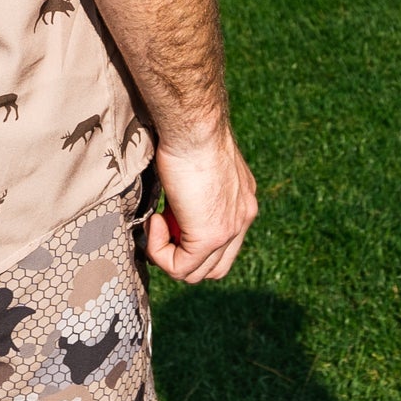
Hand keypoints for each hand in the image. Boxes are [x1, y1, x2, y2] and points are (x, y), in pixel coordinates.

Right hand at [143, 127, 257, 283]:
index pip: (226, 243)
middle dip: (183, 255)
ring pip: (196, 273)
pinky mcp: (210, 237)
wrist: (194, 126)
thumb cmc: (188, 134)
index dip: (193, 239)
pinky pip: (179, 268)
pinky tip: (156, 221)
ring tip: (157, 222)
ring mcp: (230, 230)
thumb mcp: (198, 167)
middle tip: (162, 225)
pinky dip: (159, 251)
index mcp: (243, 200)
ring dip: (168, 255)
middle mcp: (244, 216)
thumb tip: (173, 211)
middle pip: (215, 266)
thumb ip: (196, 193)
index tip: (170, 215)